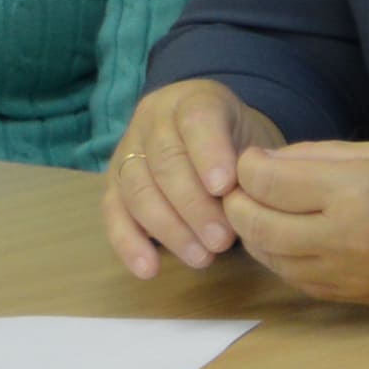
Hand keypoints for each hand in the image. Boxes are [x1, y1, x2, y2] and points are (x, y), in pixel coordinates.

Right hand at [107, 79, 284, 278]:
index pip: (197, 120)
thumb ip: (253, 162)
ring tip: (202, 258)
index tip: (224, 188)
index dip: (209, 153)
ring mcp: (127, 151)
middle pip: (165, 162)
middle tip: (222, 240)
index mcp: (194, 99)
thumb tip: (250, 201)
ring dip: (169, 229)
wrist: (213, 135)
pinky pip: (113, 213)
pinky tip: (148, 269)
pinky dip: (128, 243)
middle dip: (194, 206)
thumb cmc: (239, 141)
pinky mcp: (113, 184)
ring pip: (138, 189)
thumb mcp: (256, 137)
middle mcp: (154, 120)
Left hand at [229, 140, 368, 309]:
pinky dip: (284, 259)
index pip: (268, 183)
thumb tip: (267, 163)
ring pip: (273, 260)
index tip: (251, 157)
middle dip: (239, 203)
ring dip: (257, 235)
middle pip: (258, 226)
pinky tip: (290, 239)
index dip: (248, 166)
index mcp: (356, 194)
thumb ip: (321, 157)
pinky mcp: (359, 298)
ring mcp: (351, 277)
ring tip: (261, 211)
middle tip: (240, 185)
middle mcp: (347, 242)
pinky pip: (301, 281)